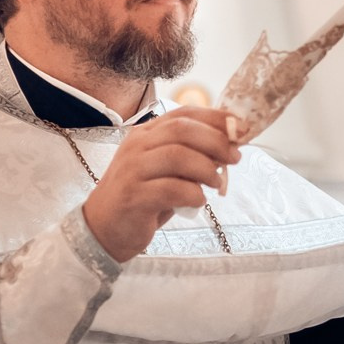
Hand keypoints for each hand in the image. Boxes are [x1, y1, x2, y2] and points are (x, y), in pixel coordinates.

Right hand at [82, 106, 240, 263]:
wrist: (103, 229)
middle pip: (182, 130)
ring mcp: (133, 170)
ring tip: (218, 184)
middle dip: (216, 142)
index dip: (216, 118)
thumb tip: (228, 148)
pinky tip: (198, 201)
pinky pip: (171, 189)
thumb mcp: (164, 171)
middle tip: (235, 158)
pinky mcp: (134, 196)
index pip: (184, 114)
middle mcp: (137, 146)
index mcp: (145, 134)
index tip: (240, 128)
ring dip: (207, 169)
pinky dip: (193, 194)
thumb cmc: (140, 198)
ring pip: (178, 156)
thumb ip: (189, 157)